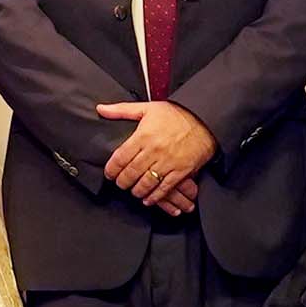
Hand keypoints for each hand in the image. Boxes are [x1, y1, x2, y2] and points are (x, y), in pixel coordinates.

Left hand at [98, 96, 216, 211]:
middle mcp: (154, 150)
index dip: (111, 170)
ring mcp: (168, 162)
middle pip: (130, 173)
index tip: (109, 173)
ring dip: (136, 191)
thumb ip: (121, 110)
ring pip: (145, 184)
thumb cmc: (176, 114)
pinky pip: (164, 189)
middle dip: (122, 182)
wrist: (204, 119)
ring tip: (133, 190)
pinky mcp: (181, 171)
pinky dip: (154, 197)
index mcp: (143, 135)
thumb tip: (101, 109)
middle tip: (120, 183)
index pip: (120, 158)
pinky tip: (148, 198)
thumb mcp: (147, 108)